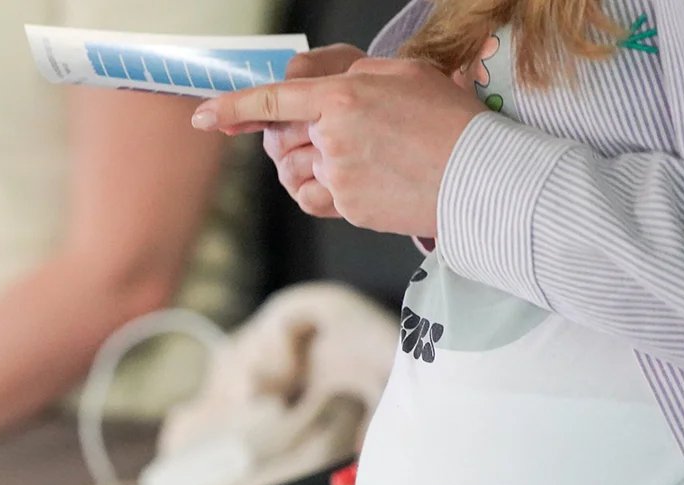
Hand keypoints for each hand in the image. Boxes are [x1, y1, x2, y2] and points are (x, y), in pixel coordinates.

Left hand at [193, 58, 487, 236]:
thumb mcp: (405, 75)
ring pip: (295, 172)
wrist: (479, 178)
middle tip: (330, 133)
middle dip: (291, 136)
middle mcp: (333, 138)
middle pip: (282, 139)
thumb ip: (356, 78)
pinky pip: (316, 198)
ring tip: (353, 158)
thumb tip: (329, 92)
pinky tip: (355, 181)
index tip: (203, 117)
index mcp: (342, 98)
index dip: (231, 108)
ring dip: (309, 163)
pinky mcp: (348, 209)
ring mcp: (338, 177)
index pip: (271, 101)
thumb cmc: (451, 122)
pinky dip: (325, 189)